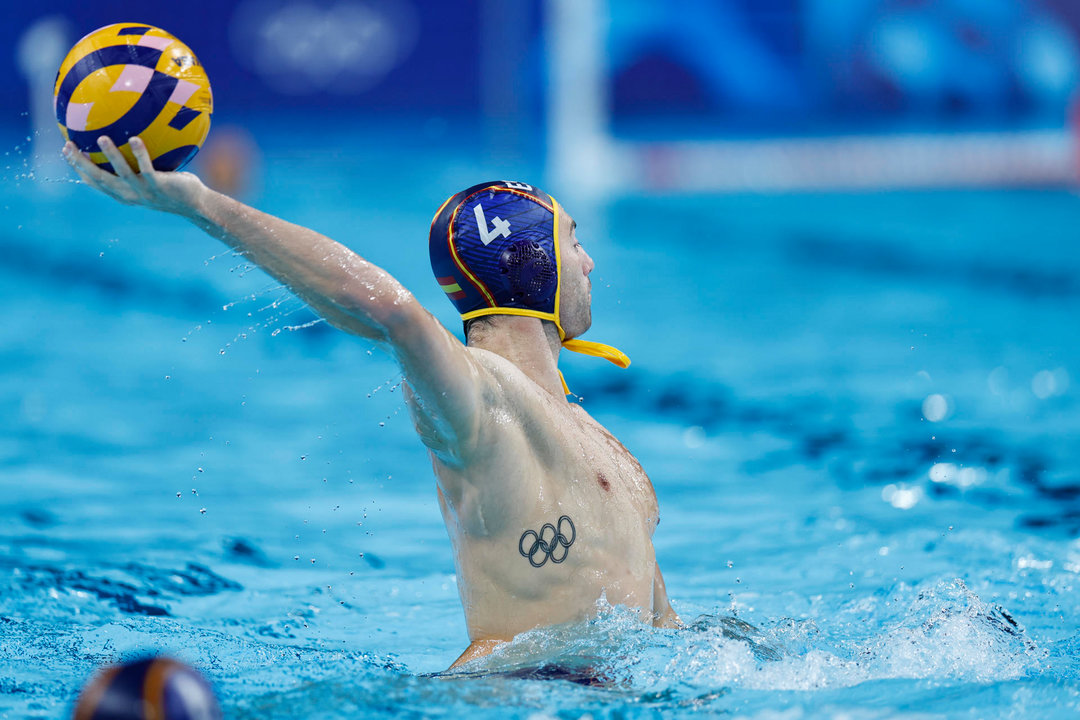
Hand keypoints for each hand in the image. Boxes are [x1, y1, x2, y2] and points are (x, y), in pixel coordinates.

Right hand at [62, 136, 205, 216]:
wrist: (195, 205)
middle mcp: (130, 194)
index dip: (78, 168)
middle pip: (100, 179)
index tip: (66, 150)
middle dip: (82, 163)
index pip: (94, 182)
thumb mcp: (149, 179)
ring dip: (111, 156)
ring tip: (102, 138)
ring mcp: (144, 192)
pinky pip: (147, 168)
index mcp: (123, 194)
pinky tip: (135, 139)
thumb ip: (136, 165)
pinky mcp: (159, 186)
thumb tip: (129, 137)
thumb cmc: (171, 189)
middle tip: (69, 145)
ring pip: (122, 173)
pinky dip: (141, 154)